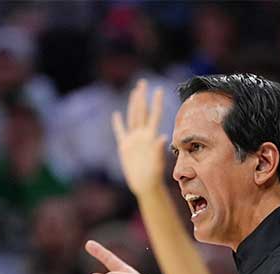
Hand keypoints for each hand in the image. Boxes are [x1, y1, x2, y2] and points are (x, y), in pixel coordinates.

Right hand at [112, 79, 169, 195]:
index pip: (154, 116)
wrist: (145, 185)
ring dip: (133, 105)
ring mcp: (133, 140)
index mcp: (150, 137)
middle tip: (143, 83)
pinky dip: (118, 124)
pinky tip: (116, 115)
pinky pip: (120, 132)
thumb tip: (162, 137)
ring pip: (132, 117)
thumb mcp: (157, 162)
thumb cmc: (153, 176)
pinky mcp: (125, 147)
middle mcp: (141, 135)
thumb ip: (158, 149)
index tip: (159, 90)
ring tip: (135, 92)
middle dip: (142, 97)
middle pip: (141, 112)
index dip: (156, 103)